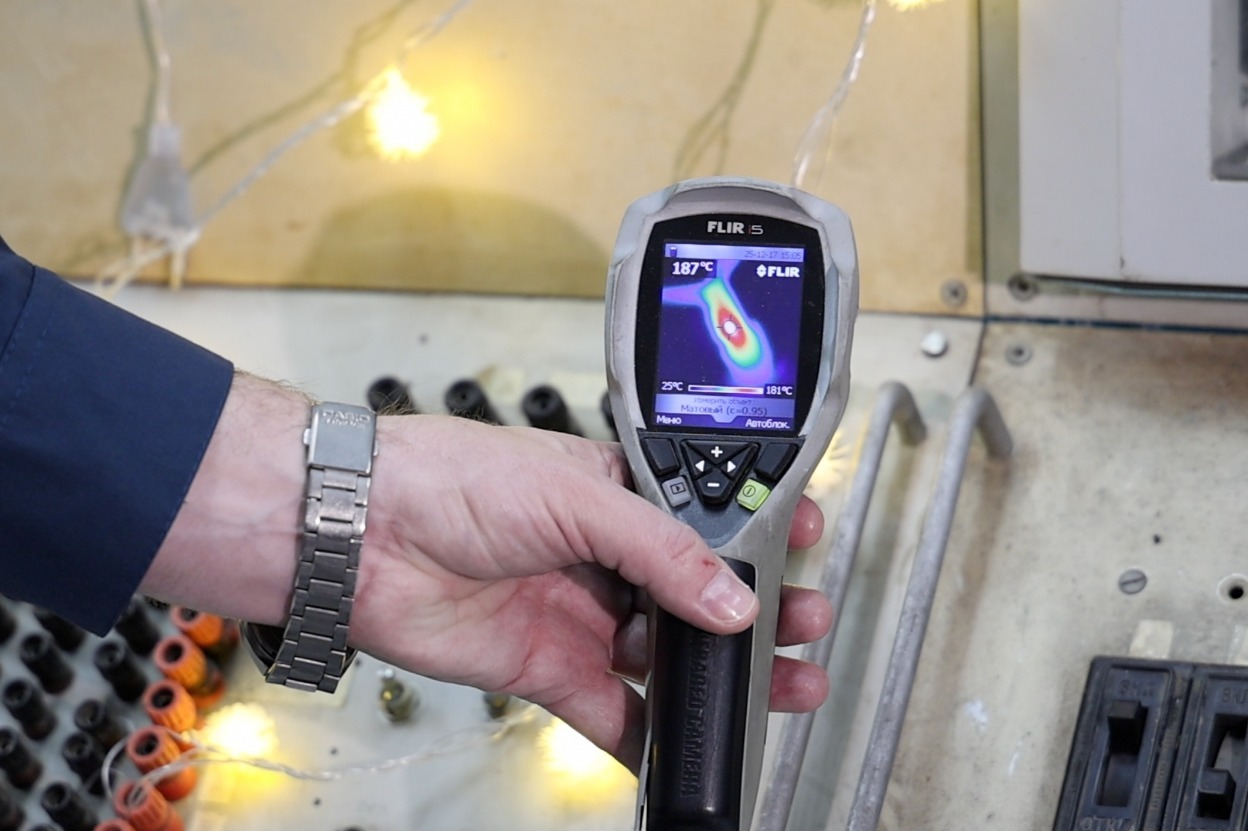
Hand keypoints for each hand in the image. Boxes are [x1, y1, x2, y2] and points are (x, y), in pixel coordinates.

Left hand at [149, 375, 832, 773]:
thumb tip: (729, 598)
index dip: (756, 531)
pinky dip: (650, 734)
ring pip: (667, 654)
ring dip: (721, 674)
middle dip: (755, 609)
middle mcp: (603, 553)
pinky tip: (687, 745)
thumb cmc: (451, 478)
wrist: (366, 536)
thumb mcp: (575, 495)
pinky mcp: (548, 665)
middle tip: (804, 623)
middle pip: (696, 591)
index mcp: (616, 491)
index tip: (804, 542)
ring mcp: (580, 611)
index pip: (704, 514)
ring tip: (778, 686)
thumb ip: (660, 549)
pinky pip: (612, 709)